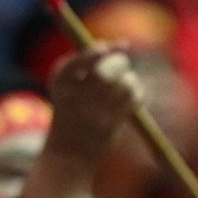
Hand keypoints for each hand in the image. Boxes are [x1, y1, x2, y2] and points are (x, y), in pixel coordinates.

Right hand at [44, 43, 147, 165]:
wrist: (69, 152)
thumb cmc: (72, 109)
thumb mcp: (70, 84)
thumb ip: (89, 61)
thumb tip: (123, 45)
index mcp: (60, 81)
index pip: (76, 63)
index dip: (94, 53)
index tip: (107, 48)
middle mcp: (74, 97)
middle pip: (105, 72)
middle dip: (119, 62)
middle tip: (122, 63)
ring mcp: (93, 113)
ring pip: (124, 83)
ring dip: (130, 79)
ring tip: (124, 84)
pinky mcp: (110, 125)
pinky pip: (133, 98)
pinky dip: (137, 93)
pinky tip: (130, 98)